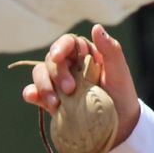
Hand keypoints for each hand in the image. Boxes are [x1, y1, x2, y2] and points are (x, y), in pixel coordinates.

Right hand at [21, 25, 141, 151]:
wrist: (120, 125)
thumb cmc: (122, 95)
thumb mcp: (120, 73)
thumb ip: (111, 50)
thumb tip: (96, 27)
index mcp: (85, 55)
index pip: (67, 43)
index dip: (60, 46)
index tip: (58, 56)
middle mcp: (69, 66)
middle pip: (51, 60)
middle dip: (57, 73)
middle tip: (71, 89)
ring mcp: (58, 83)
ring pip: (39, 73)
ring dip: (43, 85)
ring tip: (56, 102)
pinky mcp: (51, 99)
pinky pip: (33, 92)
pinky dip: (31, 93)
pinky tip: (34, 98)